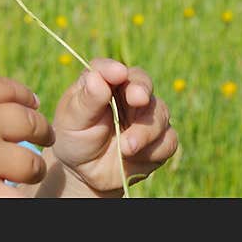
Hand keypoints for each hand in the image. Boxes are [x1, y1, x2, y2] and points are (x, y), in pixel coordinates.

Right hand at [0, 73, 54, 196]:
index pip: (7, 88)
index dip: (25, 95)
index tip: (34, 104)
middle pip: (28, 121)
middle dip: (41, 130)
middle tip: (46, 137)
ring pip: (31, 162)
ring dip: (33, 168)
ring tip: (31, 171)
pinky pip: (16, 197)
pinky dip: (17, 198)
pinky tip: (14, 196)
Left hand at [51, 58, 177, 195]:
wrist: (85, 172)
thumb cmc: (75, 138)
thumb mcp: (72, 120)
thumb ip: (86, 100)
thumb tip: (96, 78)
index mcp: (103, 82)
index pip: (109, 68)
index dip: (113, 69)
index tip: (117, 73)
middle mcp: (127, 94)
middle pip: (142, 82)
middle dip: (142, 90)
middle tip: (138, 98)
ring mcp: (146, 115)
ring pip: (159, 112)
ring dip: (145, 130)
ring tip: (126, 148)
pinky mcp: (159, 139)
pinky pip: (168, 140)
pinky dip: (154, 150)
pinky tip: (134, 158)